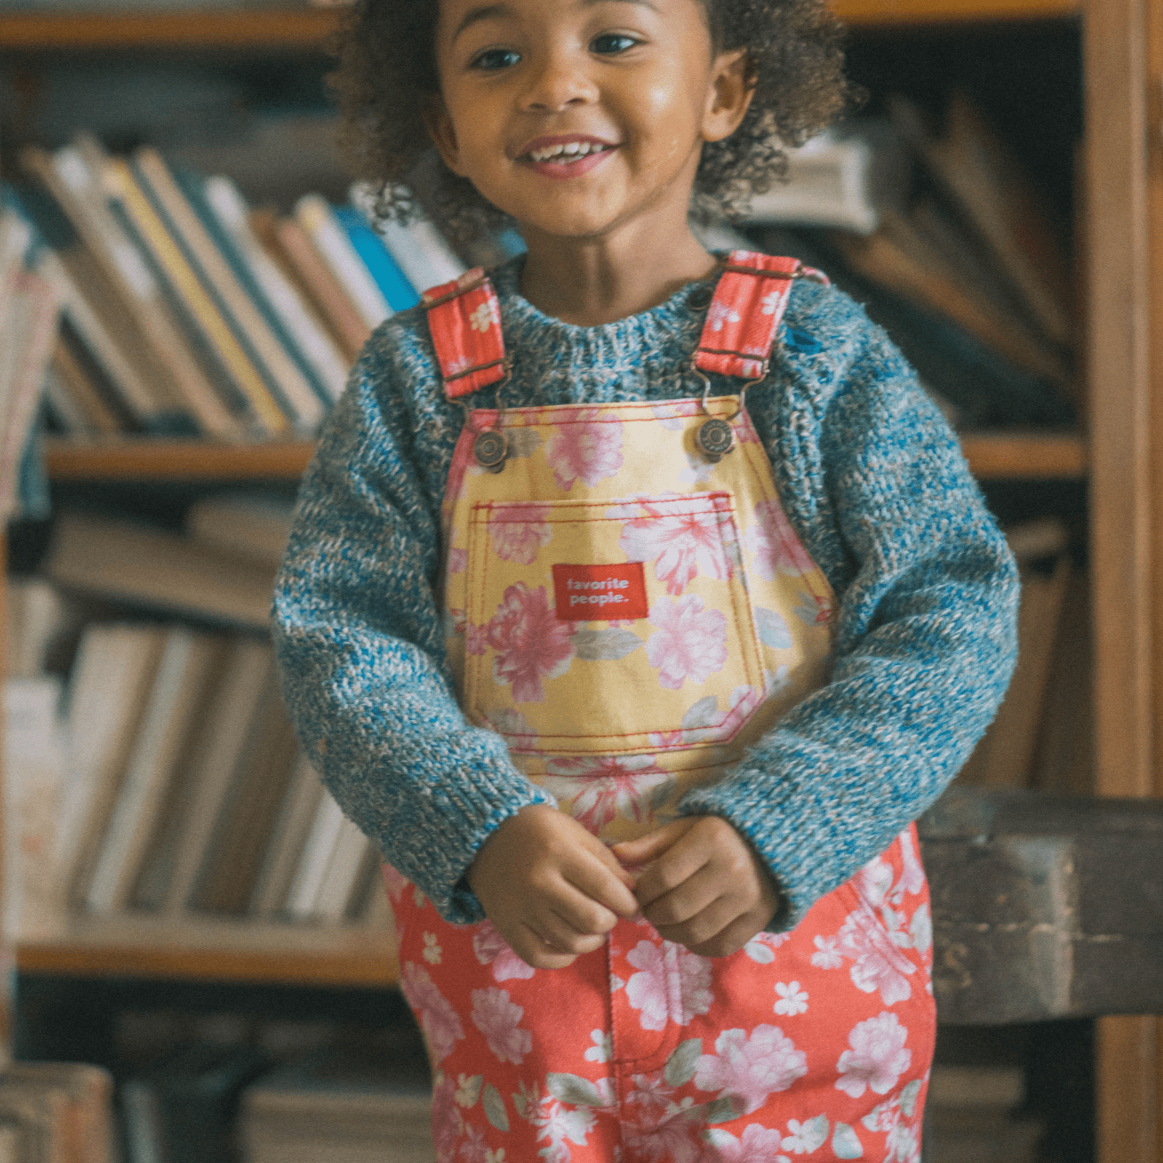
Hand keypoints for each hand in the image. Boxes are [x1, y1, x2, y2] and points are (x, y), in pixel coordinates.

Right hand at [466, 804, 639, 969]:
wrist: (484, 835)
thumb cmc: (537, 830)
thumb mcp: (573, 831)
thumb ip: (604, 859)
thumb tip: (631, 890)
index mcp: (559, 852)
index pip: (605, 887)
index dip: (627, 902)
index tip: (633, 906)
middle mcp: (539, 882)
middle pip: (591, 919)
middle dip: (610, 921)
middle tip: (610, 914)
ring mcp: (521, 908)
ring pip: (570, 942)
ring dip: (591, 940)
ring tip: (593, 929)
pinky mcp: (506, 927)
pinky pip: (539, 957)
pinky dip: (562, 958)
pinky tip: (570, 946)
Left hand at [612, 816, 780, 957]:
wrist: (773, 842)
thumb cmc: (719, 833)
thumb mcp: (685, 828)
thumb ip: (650, 844)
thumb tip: (615, 856)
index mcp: (711, 839)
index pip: (662, 877)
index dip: (642, 892)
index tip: (638, 894)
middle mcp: (732, 869)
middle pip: (676, 908)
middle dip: (653, 915)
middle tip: (648, 911)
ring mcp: (748, 897)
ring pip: (695, 931)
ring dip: (670, 932)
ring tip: (665, 922)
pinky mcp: (759, 919)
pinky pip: (719, 945)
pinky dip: (697, 945)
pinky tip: (689, 932)